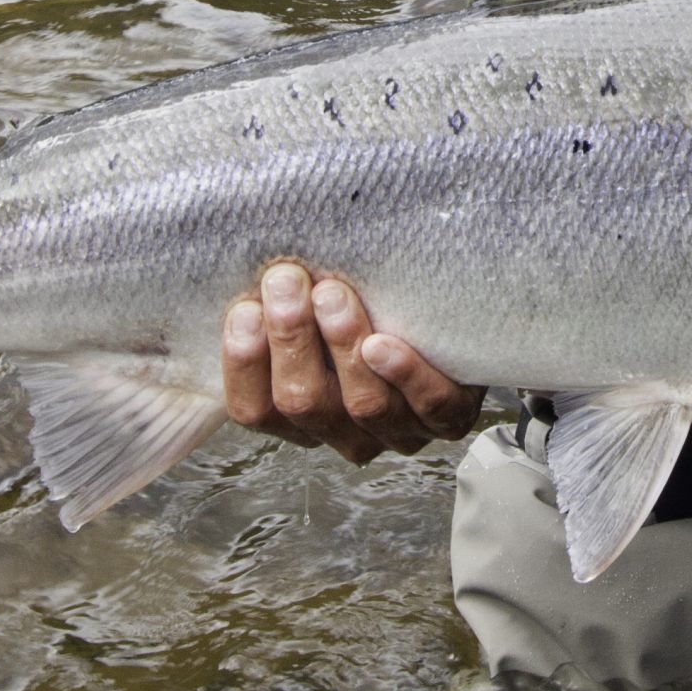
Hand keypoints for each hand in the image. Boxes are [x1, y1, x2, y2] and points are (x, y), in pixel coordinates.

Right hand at [220, 260, 484, 463]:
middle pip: (304, 403)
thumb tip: (248, 259)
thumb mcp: (312, 304)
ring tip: (333, 295)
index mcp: (297, 415)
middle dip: (291, 338)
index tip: (245, 309)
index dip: (244, 363)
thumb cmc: (364, 305)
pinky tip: (384, 345)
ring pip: (362, 404)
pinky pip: (428, 407)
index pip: (254, 409)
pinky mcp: (447, 419)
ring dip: (343, 346)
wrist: (443, 317)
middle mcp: (343, 432)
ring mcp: (397, 430)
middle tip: (287, 281)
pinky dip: (406, 376)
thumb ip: (280, 297)